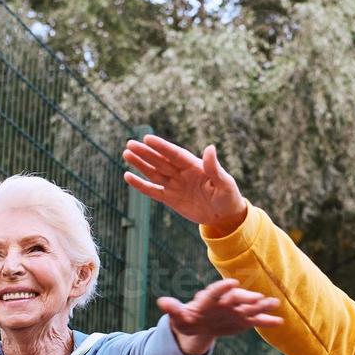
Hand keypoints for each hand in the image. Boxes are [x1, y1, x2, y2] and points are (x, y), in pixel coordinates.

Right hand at [123, 135, 247, 232]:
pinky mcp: (170, 199)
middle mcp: (182, 173)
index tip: (147, 138)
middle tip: (130, 144)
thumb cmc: (228, 197)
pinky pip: (153, 191)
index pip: (175, 155)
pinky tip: (128, 176)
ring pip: (154, 173)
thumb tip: (210, 148)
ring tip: (126, 153)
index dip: (161, 147)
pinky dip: (141, 185)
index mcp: (194, 166)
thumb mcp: (225, 183)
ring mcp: (175, 185)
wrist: (225, 216)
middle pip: (161, 161)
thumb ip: (214, 168)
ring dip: (140, 164)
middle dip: (146, 153)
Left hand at [162, 278, 282, 354]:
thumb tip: (162, 302)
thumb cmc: (187, 319)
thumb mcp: (179, 316)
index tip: (232, 283)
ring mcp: (235, 311)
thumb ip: (174, 309)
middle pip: (237, 298)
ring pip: (250, 307)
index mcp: (209, 299)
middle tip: (258, 298)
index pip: (216, 291)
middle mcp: (225, 302)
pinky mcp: (242, 321)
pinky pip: (256, 320)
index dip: (223, 287)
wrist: (198, 326)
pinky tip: (280, 320)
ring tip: (276, 303)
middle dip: (247, 297)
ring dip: (262, 305)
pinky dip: (267, 320)